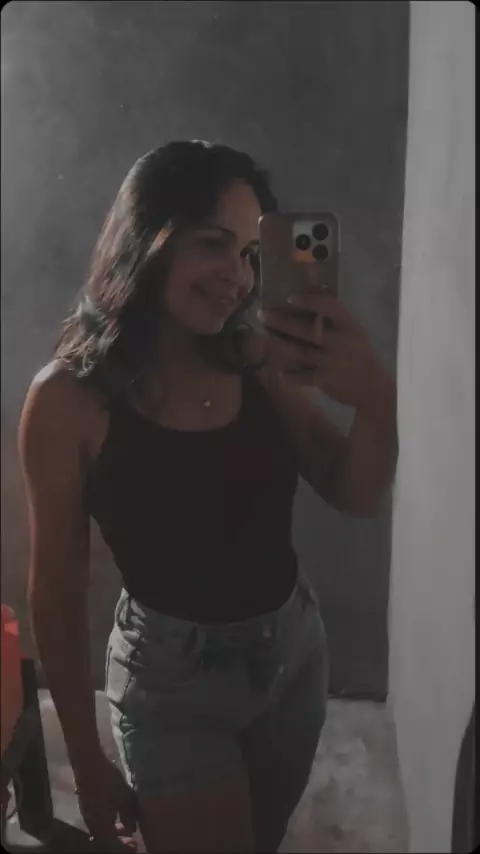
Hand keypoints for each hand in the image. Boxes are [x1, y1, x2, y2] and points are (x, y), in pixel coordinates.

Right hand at [74, 753, 137, 851]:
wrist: (88, 764)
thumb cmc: (108, 779)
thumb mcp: (124, 796)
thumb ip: (129, 816)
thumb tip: (132, 830)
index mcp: (102, 825)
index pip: (113, 845)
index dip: (124, 846)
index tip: (134, 843)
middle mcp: (92, 825)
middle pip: (106, 841)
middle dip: (119, 840)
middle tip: (131, 836)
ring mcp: (86, 817)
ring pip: (100, 832)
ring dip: (112, 832)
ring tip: (124, 824)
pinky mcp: (85, 808)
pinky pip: (96, 824)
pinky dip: (107, 825)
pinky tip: (115, 815)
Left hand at [256, 293, 394, 411]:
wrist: (373, 388)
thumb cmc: (361, 356)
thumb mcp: (355, 334)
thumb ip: (335, 322)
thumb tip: (305, 305)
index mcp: (350, 326)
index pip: (330, 306)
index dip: (309, 301)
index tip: (291, 298)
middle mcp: (339, 342)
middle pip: (305, 329)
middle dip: (280, 321)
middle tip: (262, 314)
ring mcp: (329, 362)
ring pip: (297, 352)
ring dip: (277, 345)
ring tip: (263, 339)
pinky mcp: (322, 380)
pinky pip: (298, 375)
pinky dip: (286, 373)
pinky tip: (276, 368)